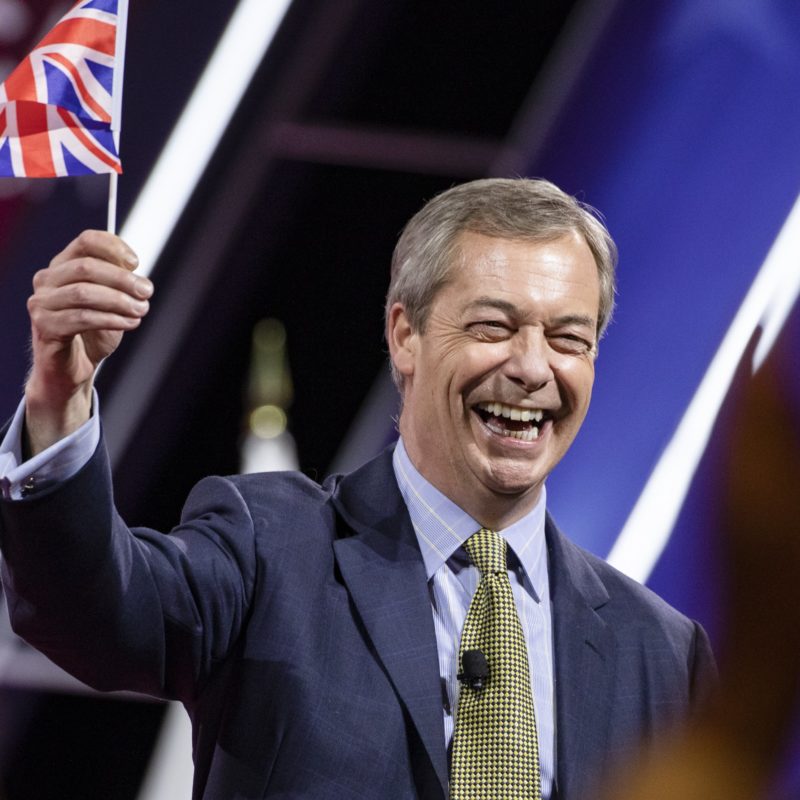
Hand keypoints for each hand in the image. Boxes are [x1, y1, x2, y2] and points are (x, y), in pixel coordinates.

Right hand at [24, 230, 152, 455]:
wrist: (74, 368)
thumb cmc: (94, 331)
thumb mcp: (112, 302)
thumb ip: (120, 283)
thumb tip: (136, 273)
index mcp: (63, 265)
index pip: (86, 241)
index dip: (114, 247)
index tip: (136, 263)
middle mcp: (47, 280)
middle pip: (86, 266)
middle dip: (122, 279)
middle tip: (147, 291)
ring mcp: (42, 303)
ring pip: (84, 292)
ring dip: (119, 301)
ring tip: (141, 310)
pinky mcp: (45, 327)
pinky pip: (82, 318)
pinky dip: (111, 319)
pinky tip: (130, 323)